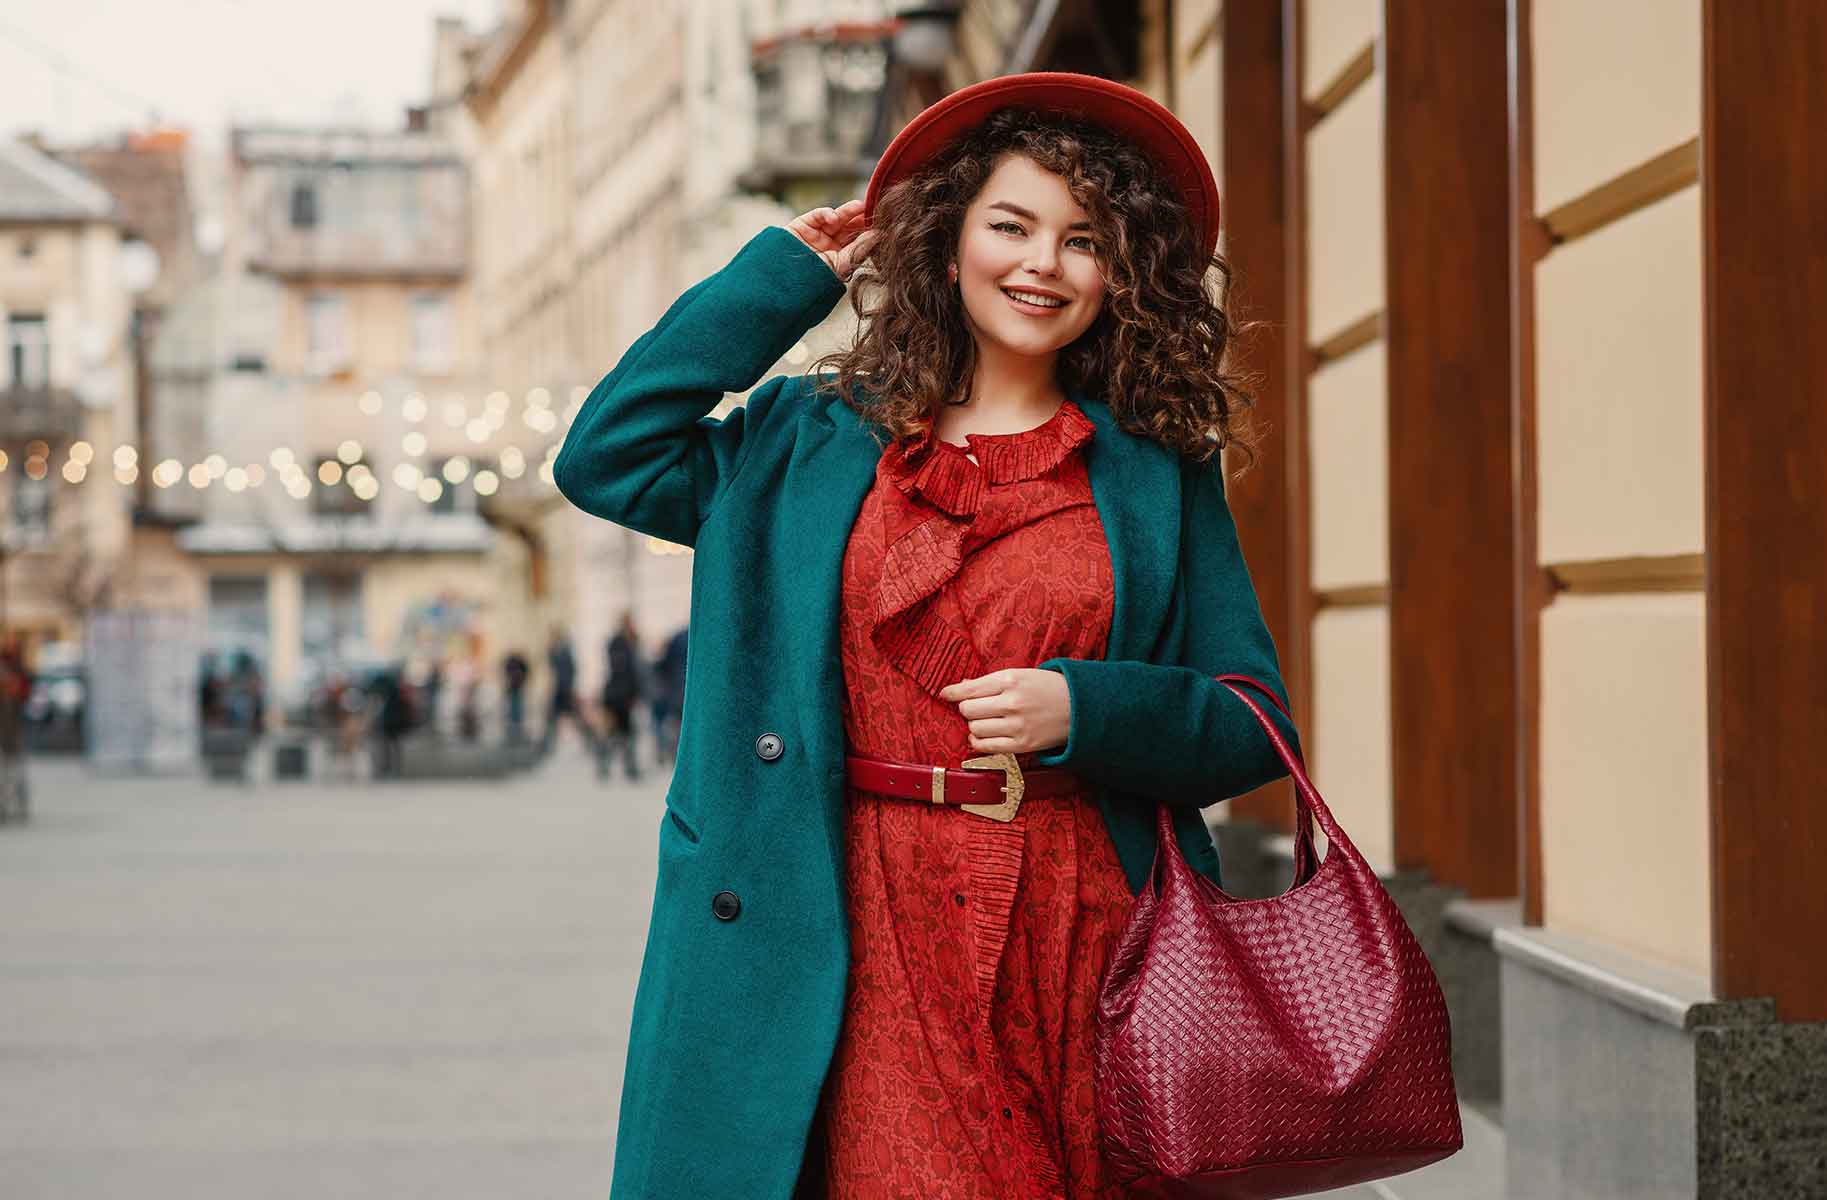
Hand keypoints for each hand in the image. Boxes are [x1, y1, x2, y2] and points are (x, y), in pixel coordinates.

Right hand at [785, 199, 877, 282]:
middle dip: (861, 218)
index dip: (868, 230)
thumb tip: (879, 235)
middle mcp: (829, 245)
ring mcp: (816, 234)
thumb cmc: (815, 279)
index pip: (857, 240)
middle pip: (849, 227)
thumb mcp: (842, 265)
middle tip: (874, 209)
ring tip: (860, 206)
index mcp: (840, 258)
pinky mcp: (803, 225)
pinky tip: (833, 217)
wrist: (785, 281)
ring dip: (848, 211)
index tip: (882, 222)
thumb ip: (860, 249)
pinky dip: (827, 214)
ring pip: (836, 218)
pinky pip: (818, 215)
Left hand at [938, 668, 1070, 755]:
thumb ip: (991, 681)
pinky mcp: (1022, 745)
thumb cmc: (1048, 688)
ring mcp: (1017, 726)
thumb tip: (962, 687)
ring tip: (984, 720)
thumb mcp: (1021, 675)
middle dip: (967, 709)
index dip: (953, 692)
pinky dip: (979, 742)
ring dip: (974, 725)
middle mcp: (1012, 703)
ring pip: (975, 729)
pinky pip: (986, 747)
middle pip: (968, 710)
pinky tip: (983, 735)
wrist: (1080, 707)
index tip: (945, 694)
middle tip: (976, 707)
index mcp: (1010, 680)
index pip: (970, 689)